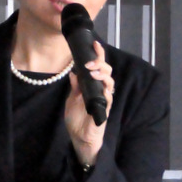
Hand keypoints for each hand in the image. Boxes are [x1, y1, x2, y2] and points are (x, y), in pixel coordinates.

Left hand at [64, 40, 114, 167]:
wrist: (79, 138)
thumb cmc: (77, 119)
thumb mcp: (72, 99)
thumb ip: (75, 87)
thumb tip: (74, 72)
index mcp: (91, 85)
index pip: (97, 67)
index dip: (98, 54)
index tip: (95, 43)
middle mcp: (100, 89)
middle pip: (106, 71)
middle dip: (100, 63)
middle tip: (90, 62)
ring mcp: (104, 98)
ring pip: (110, 81)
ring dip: (102, 74)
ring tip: (92, 72)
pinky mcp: (105, 108)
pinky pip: (109, 96)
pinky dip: (105, 90)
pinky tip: (100, 86)